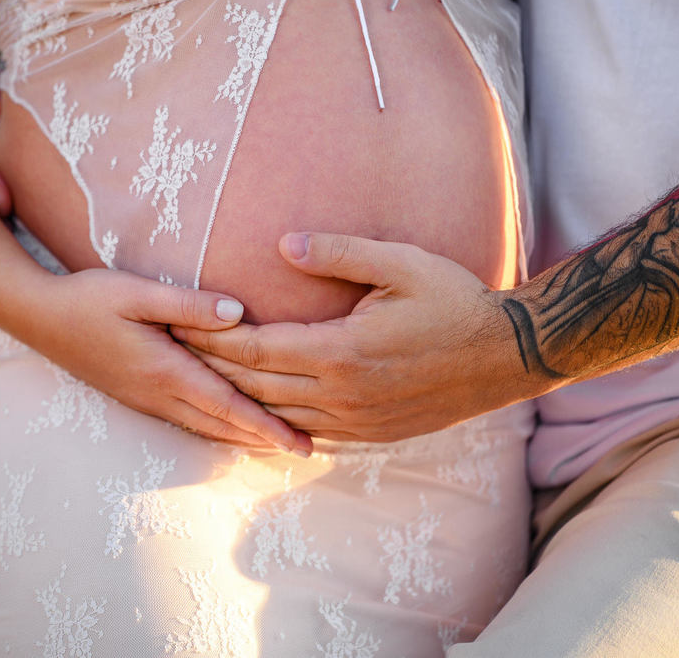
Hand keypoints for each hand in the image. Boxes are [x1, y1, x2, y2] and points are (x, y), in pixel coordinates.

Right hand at [25, 268, 311, 454]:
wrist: (38, 316)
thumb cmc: (88, 298)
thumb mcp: (138, 293)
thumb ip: (189, 305)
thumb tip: (238, 313)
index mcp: (166, 371)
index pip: (228, 406)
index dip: (267, 426)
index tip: (300, 442)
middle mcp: (159, 394)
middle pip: (223, 425)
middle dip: (266, 438)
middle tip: (309, 450)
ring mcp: (147, 399)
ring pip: (206, 427)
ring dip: (243, 437)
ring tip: (280, 442)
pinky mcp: (138, 395)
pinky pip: (188, 419)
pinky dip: (218, 427)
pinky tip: (231, 426)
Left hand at [172, 233, 545, 441]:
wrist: (506, 356)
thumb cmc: (454, 300)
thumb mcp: (399, 263)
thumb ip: (337, 253)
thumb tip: (281, 244)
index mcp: (342, 353)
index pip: (256, 351)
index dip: (212, 340)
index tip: (178, 325)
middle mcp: (343, 396)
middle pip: (256, 387)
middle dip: (211, 368)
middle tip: (172, 351)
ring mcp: (356, 422)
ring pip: (276, 415)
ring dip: (237, 397)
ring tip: (201, 377)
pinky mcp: (370, 433)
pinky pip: (306, 430)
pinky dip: (272, 418)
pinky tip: (254, 406)